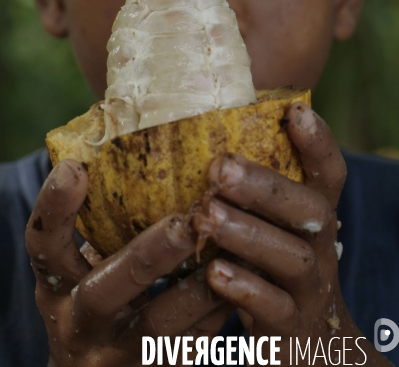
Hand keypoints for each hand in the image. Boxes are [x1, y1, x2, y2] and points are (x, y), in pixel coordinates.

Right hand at [25, 160, 232, 366]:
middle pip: (110, 287)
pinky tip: (246, 273)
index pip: (44, 245)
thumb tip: (141, 158)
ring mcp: (119, 354)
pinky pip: (196, 343)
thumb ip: (104, 230)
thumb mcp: (83, 270)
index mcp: (57, 286)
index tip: (76, 169)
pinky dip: (221, 304)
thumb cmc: (97, 301)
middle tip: (186, 222)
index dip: (55, 207)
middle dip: (152, 253)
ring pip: (163, 323)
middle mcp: (80, 322)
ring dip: (203, 280)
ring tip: (234, 240)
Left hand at [192, 102, 390, 365]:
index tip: (296, 111)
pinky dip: (246, 288)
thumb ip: (258, 197)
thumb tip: (207, 144)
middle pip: (310, 211)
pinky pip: (274, 308)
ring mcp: (309, 290)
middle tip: (221, 167)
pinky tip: (214, 272)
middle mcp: (320, 248)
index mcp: (315, 219)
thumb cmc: (277, 273)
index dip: (319, 144)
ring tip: (208, 215)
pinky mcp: (290, 330)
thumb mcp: (277, 233)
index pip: (330, 176)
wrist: (311, 348)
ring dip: (249, 233)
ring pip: (292, 258)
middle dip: (266, 187)